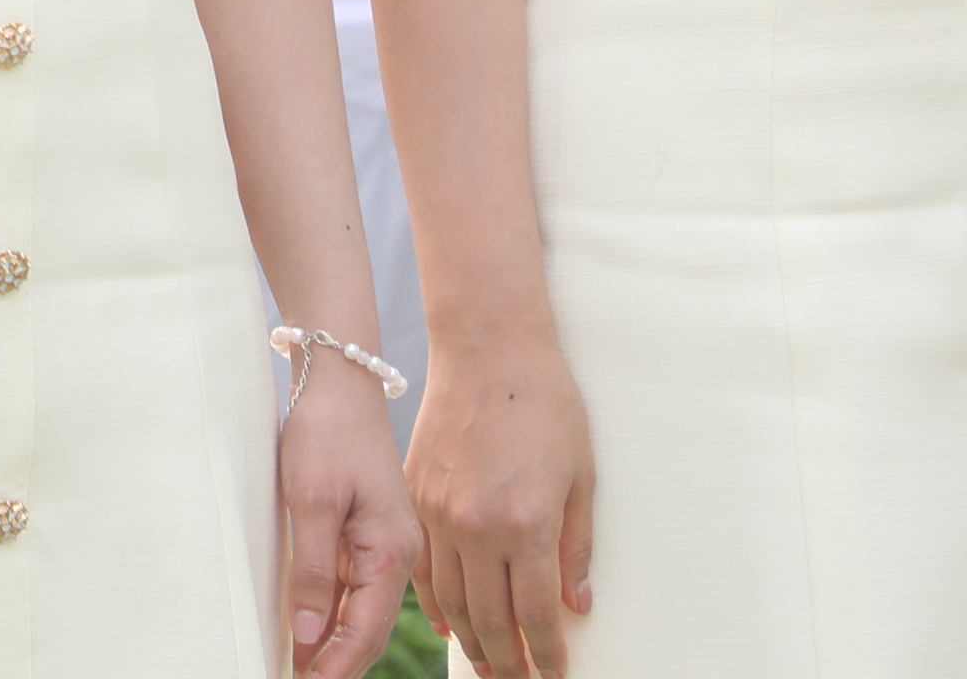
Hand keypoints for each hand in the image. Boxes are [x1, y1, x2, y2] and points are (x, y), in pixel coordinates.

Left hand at [277, 368, 416, 678]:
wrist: (340, 382)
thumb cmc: (326, 433)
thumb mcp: (311, 500)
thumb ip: (312, 571)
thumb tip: (307, 635)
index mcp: (391, 551)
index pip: (363, 629)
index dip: (335, 664)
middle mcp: (396, 555)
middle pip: (366, 627)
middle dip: (335, 662)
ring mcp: (384, 544)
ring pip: (359, 609)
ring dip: (332, 640)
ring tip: (302, 668)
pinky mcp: (369, 531)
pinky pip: (353, 584)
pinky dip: (332, 610)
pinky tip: (312, 628)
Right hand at [406, 334, 594, 677]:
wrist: (488, 349)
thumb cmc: (546, 406)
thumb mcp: (582, 478)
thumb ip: (577, 546)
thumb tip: (575, 605)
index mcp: (526, 524)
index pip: (535, 614)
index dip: (547, 654)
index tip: (554, 677)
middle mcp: (476, 525)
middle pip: (489, 617)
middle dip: (507, 661)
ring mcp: (438, 510)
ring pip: (451, 598)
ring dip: (471, 640)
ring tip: (487, 665)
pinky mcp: (415, 493)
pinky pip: (422, 563)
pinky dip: (435, 600)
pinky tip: (449, 622)